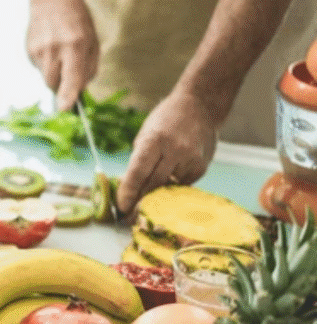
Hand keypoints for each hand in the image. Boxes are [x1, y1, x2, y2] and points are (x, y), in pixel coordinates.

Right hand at [26, 0, 98, 110]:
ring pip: (45, 77)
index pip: (71, 77)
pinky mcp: (29, 50)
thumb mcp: (92, 41)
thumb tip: (80, 90)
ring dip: (54, 74)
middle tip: (68, 70)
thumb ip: (89, 67)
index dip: (68, 95)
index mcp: (74, 45)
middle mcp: (54, 49)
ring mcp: (38, 49)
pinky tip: (50, 47)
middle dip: (61, 85)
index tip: (64, 109)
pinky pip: (38, 68)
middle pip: (54, 83)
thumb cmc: (77, 19)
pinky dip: (46, 64)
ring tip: (59, 53)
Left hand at [116, 92, 217, 212]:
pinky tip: (167, 184)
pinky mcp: (201, 167)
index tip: (121, 207)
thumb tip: (128, 188)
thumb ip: (138, 161)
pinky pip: (182, 186)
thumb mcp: (145, 135)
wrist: (199, 107)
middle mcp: (174, 150)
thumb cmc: (165, 121)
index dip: (128, 193)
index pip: (138, 172)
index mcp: (154, 140)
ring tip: (145, 206)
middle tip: (129, 217)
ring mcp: (190, 160)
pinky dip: (171, 188)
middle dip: (140, 203)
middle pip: (153, 185)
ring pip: (168, 188)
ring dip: (156, 198)